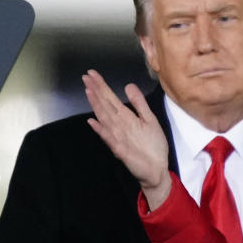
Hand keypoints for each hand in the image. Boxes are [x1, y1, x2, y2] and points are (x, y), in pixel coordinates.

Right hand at [82, 69, 171, 209]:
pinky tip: (93, 122)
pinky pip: (110, 139)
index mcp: (126, 118)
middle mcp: (119, 126)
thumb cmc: (153, 146)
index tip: (92, 74)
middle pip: (105, 106)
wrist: (157, 169)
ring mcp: (118, 137)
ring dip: (97, 106)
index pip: (111, 99)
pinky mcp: (121, 150)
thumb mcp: (150, 120)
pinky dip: (101, 131)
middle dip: (96, 91)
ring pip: (105, 119)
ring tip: (89, 92)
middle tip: (85, 77)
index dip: (102, 86)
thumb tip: (128, 85)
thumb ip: (139, 104)